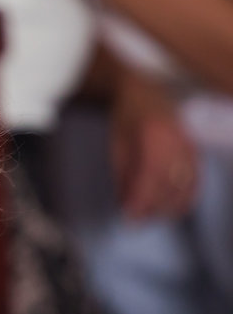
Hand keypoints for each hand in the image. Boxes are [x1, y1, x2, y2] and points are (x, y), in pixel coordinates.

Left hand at [111, 71, 197, 218]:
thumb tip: (125, 206)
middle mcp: (177, 139)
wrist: (144, 92)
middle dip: (153, 207)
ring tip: (149, 217)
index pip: (151, 176)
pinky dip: (185, 197)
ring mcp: (189, 143)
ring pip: (185, 184)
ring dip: (168, 206)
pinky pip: (195, 179)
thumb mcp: (117, 146)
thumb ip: (124, 175)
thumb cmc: (125, 120)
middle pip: (170, 183)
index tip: (129, 217)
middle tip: (135, 221)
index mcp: (153, 134)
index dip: (142, 199)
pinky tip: (171, 209)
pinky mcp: (195, 149)